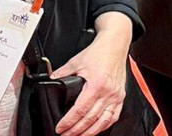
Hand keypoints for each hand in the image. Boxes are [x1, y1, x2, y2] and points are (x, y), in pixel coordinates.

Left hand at [51, 13, 131, 134]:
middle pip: (90, 119)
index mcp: (96, 85)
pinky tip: (96, 129)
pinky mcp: (120, 96)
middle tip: (65, 135)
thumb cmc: (99, 51)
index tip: (60, 128)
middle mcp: (108, 92)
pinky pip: (113, 116)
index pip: (79, 110)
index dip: (68, 122)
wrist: (116, 44)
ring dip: (90, 132)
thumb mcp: (76, 61)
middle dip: (75, 131)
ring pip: (103, 122)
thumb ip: (62, 73)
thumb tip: (51, 81)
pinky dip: (104, 125)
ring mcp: (115, 96)